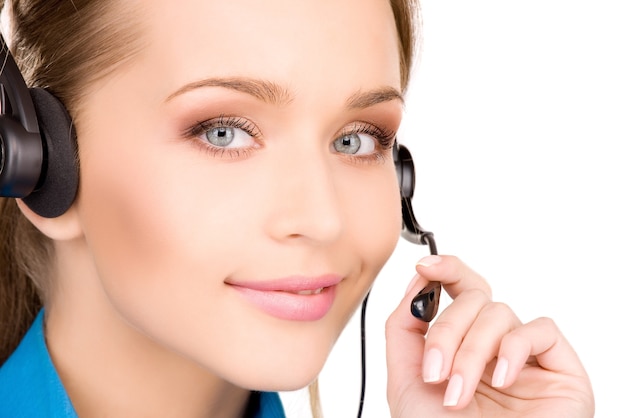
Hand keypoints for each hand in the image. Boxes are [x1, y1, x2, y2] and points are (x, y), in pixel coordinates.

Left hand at [385, 255, 593, 416]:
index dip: (446, 270)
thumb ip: (405, 326)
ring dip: (472, 351)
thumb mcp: (406, 378)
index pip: (460, 291)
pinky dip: (514, 349)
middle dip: (447, 332)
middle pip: (474, 299)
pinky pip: (541, 330)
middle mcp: (493, 347)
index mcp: (461, 345)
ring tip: (458, 393)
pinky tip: (502, 379)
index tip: (425, 266)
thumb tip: (418, 281)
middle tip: (435, 374)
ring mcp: (526, 358)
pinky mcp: (561, 371)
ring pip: (500, 314)